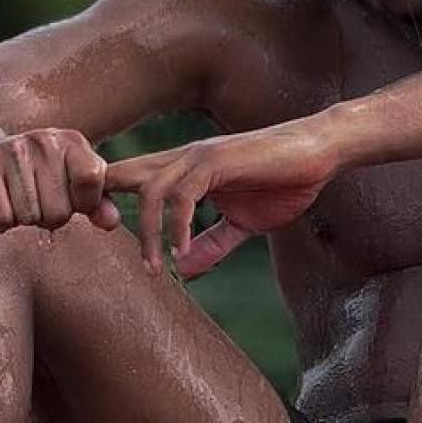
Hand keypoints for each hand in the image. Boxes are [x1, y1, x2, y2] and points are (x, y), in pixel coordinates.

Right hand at [0, 128, 123, 236]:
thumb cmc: (31, 174)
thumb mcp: (68, 181)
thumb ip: (96, 201)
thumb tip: (111, 222)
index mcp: (72, 140)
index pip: (92, 180)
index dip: (81, 203)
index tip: (67, 198)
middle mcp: (44, 139)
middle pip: (60, 211)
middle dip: (47, 217)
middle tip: (33, 200)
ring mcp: (12, 151)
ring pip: (30, 217)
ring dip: (22, 219)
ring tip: (15, 199)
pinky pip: (3, 218)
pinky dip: (0, 221)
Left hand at [105, 119, 339, 280]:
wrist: (321, 153)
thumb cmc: (284, 182)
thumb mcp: (243, 223)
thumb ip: (212, 243)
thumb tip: (184, 270)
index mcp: (182, 169)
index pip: (127, 177)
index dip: (104, 200)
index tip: (101, 237)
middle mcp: (182, 158)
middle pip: (122, 176)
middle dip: (100, 207)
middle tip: (102, 248)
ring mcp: (199, 156)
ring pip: (151, 191)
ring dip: (149, 234)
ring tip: (154, 269)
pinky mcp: (219, 160)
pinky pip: (184, 194)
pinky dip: (178, 225)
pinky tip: (182, 252)